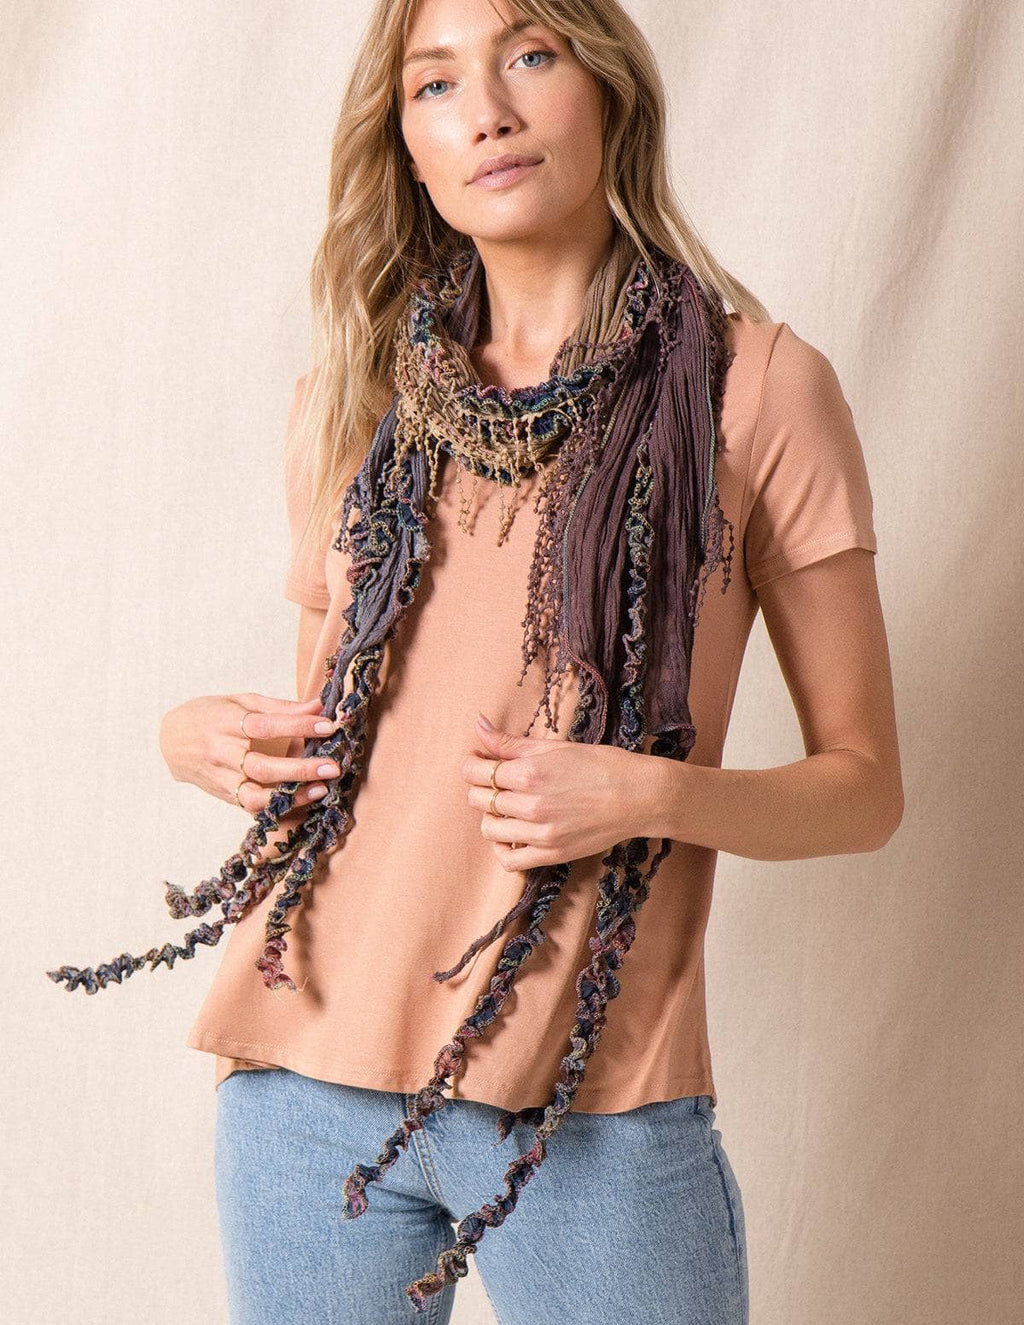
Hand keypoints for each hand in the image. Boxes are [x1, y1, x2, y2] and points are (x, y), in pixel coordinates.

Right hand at [158, 692, 340, 816]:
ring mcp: (222, 779)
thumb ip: (281, 707)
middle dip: (300, 768)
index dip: (297, 725)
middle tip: (332, 766)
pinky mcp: (224, 795)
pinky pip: (252, 807)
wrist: (171, 739)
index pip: (266, 725)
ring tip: (321, 789)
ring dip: (291, 796)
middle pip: (263, 765)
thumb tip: (319, 705)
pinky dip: (278, 807)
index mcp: (227, 722)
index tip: (327, 725)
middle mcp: (223, 753)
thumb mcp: (242, 701)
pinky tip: (302, 800)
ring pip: (256, 795)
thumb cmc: (212, 715)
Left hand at [462, 712, 661, 871]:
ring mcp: (541, 834)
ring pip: (489, 829)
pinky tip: (511, 834)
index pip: (476, 771)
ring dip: (490, 816)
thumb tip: (478, 724)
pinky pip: (509, 860)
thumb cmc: (601, 765)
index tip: (477, 761)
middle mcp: (531, 805)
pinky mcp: (552, 854)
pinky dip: (502, 849)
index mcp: (530, 773)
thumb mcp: (555, 747)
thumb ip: (511, 742)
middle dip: (479, 787)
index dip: (470, 764)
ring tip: (507, 806)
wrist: (639, 796)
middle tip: (494, 780)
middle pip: (479, 799)